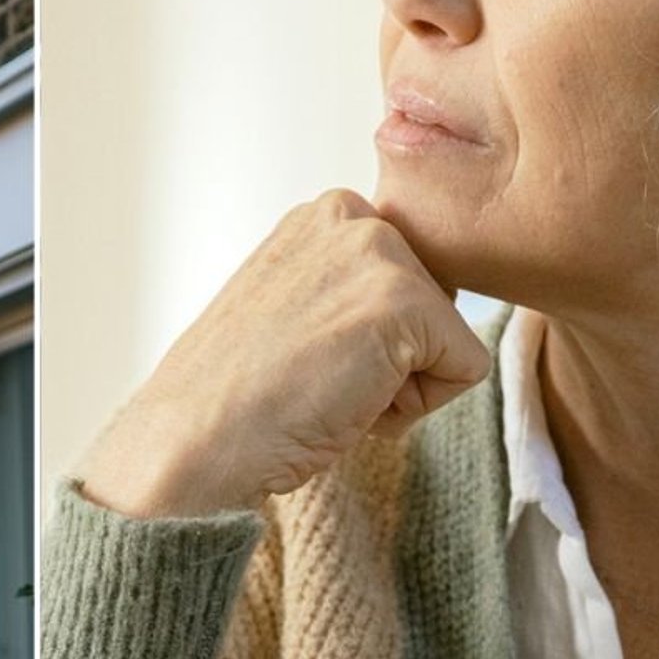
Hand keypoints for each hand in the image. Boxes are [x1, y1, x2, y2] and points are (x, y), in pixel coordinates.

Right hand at [76, 191, 489, 517]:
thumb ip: (346, 288)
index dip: (372, 340)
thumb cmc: (233, 398)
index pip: (411, 281)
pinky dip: (416, 408)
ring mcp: (377, 252)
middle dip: (395, 358)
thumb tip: (405, 318)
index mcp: (324, 215)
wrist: (192, 443)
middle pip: (440, 305)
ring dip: (401, 384)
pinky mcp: (404, 301)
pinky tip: (347, 403)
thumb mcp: (292, 310)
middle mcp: (351, 215)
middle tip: (317, 379)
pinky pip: (465, 369)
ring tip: (327, 389)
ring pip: (451, 339)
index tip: (307, 357)